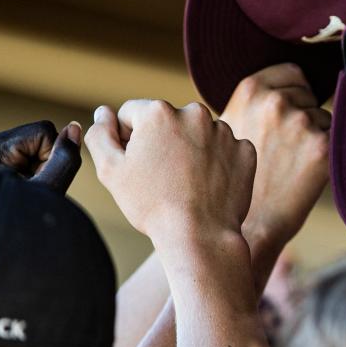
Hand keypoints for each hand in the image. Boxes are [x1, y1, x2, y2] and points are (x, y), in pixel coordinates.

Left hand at [0, 120, 82, 192]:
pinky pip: (28, 157)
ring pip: (36, 148)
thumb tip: (75, 128)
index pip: (45, 131)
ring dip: (41, 170)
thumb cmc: (17, 224)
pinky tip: (23, 193)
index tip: (38, 183)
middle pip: (40, 137)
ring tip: (28, 194)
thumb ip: (65, 159)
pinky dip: (33, 174)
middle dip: (46, 163)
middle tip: (34, 191)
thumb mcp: (48, 190)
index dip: (52, 157)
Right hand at [84, 100, 256, 241]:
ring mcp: (225, 132)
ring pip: (199, 135)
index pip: (133, 114)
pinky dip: (217, 164)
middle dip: (162, 141)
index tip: (137, 164)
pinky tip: (208, 186)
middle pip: (169, 121)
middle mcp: (195, 113)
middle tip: (162, 177)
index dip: (128, 139)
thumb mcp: (111, 171)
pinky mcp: (245, 151)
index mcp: (158, 111)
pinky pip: (225, 151)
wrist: (199, 236)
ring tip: (186, 184)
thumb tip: (104, 113)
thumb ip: (100, 134)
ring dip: (191, 151)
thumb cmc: (152, 205)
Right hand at [220, 64, 329, 258]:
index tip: (286, 116)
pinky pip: (338, 137)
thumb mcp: (233, 127)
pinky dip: (328, 153)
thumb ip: (256, 102)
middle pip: (311, 95)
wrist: (251, 224)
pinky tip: (307, 172)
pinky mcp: (322, 147)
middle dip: (304, 115)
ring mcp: (300, 123)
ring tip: (291, 163)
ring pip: (325, 118)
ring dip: (316, 135)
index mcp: (250, 89)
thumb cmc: (242, 178)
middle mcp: (276, 101)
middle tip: (284, 149)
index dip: (295, 94)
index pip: (293, 73)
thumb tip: (290, 86)